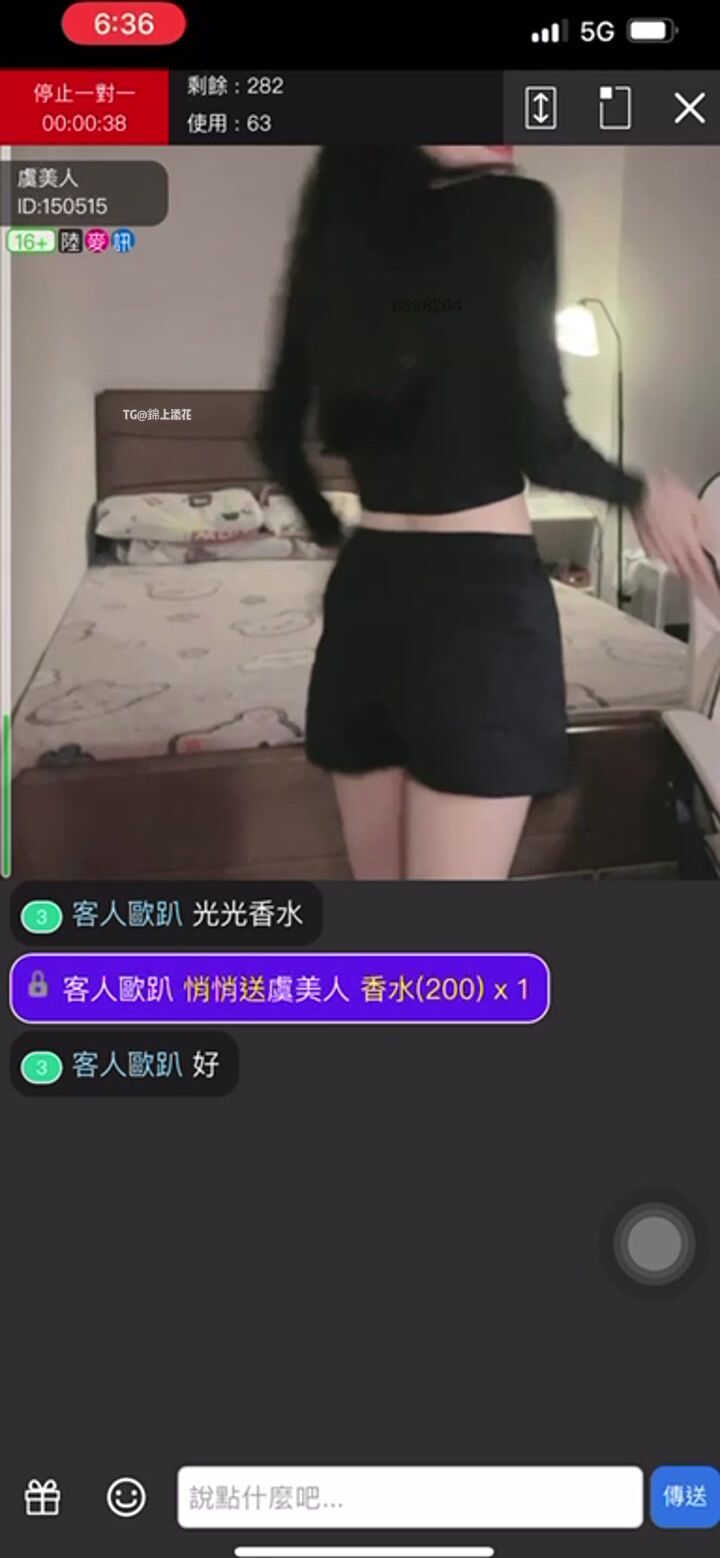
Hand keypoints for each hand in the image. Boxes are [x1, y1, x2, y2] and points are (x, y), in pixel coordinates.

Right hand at [632, 474, 718, 593]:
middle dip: (697, 582)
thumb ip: (705, 529)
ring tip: (691, 580)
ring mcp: (658, 549)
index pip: (700, 566)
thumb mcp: (696, 508)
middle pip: (687, 571)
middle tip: (704, 590)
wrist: (642, 492)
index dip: (708, 580)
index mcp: (687, 541)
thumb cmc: (668, 495)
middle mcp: (673, 549)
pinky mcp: (647, 545)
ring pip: (674, 567)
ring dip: (683, 575)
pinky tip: (671, 563)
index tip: (713, 588)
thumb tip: (712, 542)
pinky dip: (668, 563)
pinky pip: (660, 558)